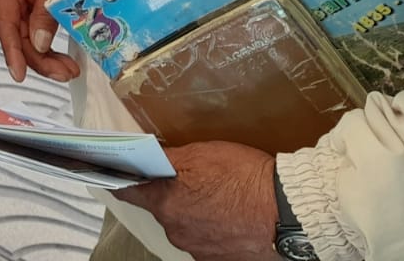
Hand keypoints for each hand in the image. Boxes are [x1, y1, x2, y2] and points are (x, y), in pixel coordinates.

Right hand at [0, 0, 83, 81]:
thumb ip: (45, 13)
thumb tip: (40, 44)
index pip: (6, 26)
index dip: (13, 53)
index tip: (19, 74)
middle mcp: (2, 0)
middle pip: (17, 39)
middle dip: (40, 60)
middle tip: (66, 72)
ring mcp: (10, 8)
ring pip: (24, 41)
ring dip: (45, 58)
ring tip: (68, 69)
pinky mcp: (21, 14)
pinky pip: (30, 36)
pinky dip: (45, 49)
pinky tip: (59, 59)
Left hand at [116, 142, 276, 260]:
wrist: (286, 211)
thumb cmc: (243, 177)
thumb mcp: (201, 154)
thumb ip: (169, 159)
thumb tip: (150, 158)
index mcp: (164, 201)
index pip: (128, 191)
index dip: (122, 180)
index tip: (117, 173)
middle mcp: (175, 230)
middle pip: (162, 209)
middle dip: (173, 195)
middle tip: (196, 181)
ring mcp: (196, 249)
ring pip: (186, 226)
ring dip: (196, 213)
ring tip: (221, 199)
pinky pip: (207, 241)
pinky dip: (214, 230)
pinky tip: (231, 218)